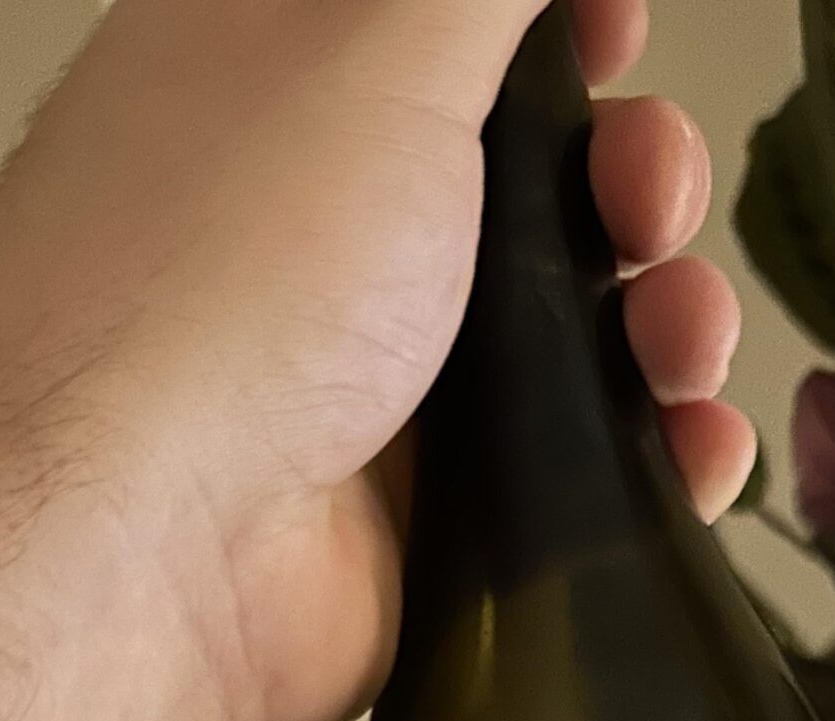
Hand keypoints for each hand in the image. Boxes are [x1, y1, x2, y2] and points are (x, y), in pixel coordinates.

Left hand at [0, 0, 752, 720]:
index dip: (555, 22)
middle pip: (537, 174)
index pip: (443, 24)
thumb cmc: (220, 276)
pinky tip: (691, 454)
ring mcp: (378, 377)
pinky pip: (575, 475)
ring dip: (669, 320)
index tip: (615, 30)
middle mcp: (325, 220)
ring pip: (576, 331)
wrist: (143, 553)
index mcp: (283, 71)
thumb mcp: (371, 39)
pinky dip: (652, 462)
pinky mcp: (425, 518)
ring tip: (679, 343)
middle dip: (634, 177)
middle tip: (646, 203)